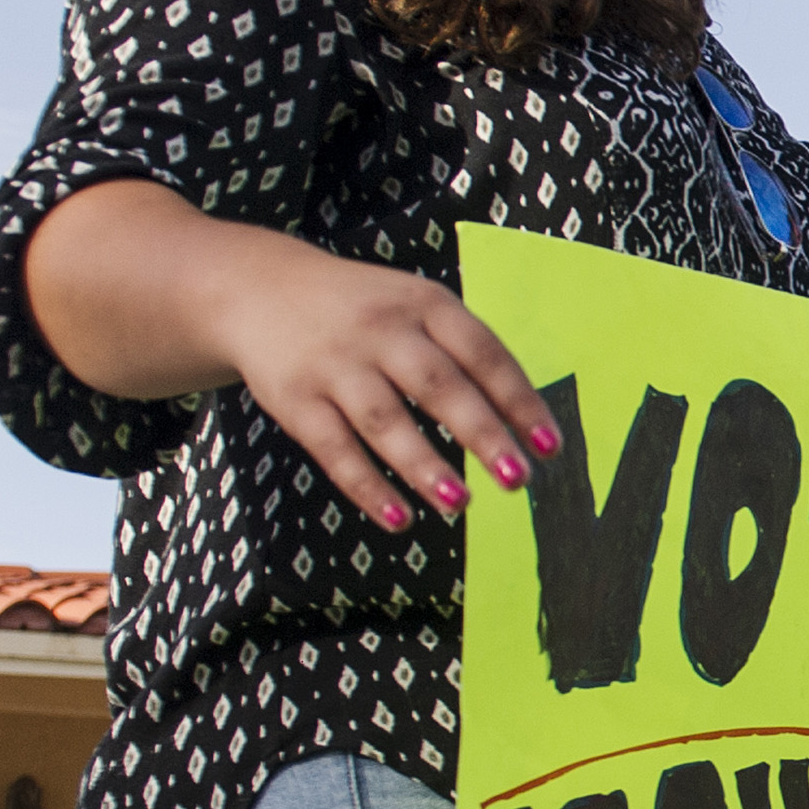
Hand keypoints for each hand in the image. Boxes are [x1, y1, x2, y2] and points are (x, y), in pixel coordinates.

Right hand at [198, 233, 555, 534]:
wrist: (259, 289)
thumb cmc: (361, 309)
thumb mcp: (414, 305)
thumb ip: (463, 352)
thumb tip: (523, 420)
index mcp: (424, 304)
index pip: (483, 354)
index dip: (518, 401)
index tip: (549, 446)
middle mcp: (381, 330)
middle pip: (437, 386)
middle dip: (481, 434)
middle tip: (517, 479)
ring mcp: (335, 364)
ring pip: (385, 420)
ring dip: (425, 466)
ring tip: (463, 505)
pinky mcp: (295, 399)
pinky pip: (335, 449)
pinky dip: (368, 486)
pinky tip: (400, 519)